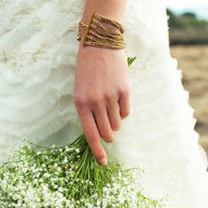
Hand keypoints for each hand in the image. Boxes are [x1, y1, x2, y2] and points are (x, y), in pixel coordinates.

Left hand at [73, 45, 129, 165]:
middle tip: (108, 129)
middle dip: (108, 135)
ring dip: (115, 121)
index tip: (103, 163)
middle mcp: (95, 103)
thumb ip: (87, 111)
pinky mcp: (124, 90)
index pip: (90, 135)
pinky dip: (123, 111)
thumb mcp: (80, 91)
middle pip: (107, 133)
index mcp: (81, 104)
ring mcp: (110, 97)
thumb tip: (100, 132)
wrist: (99, 44)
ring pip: (118, 124)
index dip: (97, 151)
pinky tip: (118, 98)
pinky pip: (126, 112)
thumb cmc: (87, 70)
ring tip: (110, 106)